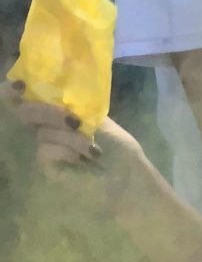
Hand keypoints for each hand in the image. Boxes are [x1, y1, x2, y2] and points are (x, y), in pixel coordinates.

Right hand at [3, 82, 145, 204]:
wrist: (126, 176)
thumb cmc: (119, 147)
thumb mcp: (99, 120)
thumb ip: (75, 106)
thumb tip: (53, 96)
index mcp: (62, 109)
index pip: (32, 96)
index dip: (15, 90)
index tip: (20, 85)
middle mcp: (50, 125)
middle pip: (28, 111)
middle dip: (50, 112)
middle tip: (75, 122)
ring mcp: (47, 145)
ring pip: (43, 132)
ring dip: (72, 138)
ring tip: (93, 148)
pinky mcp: (48, 165)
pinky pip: (45, 150)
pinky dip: (64, 150)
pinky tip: (79, 158)